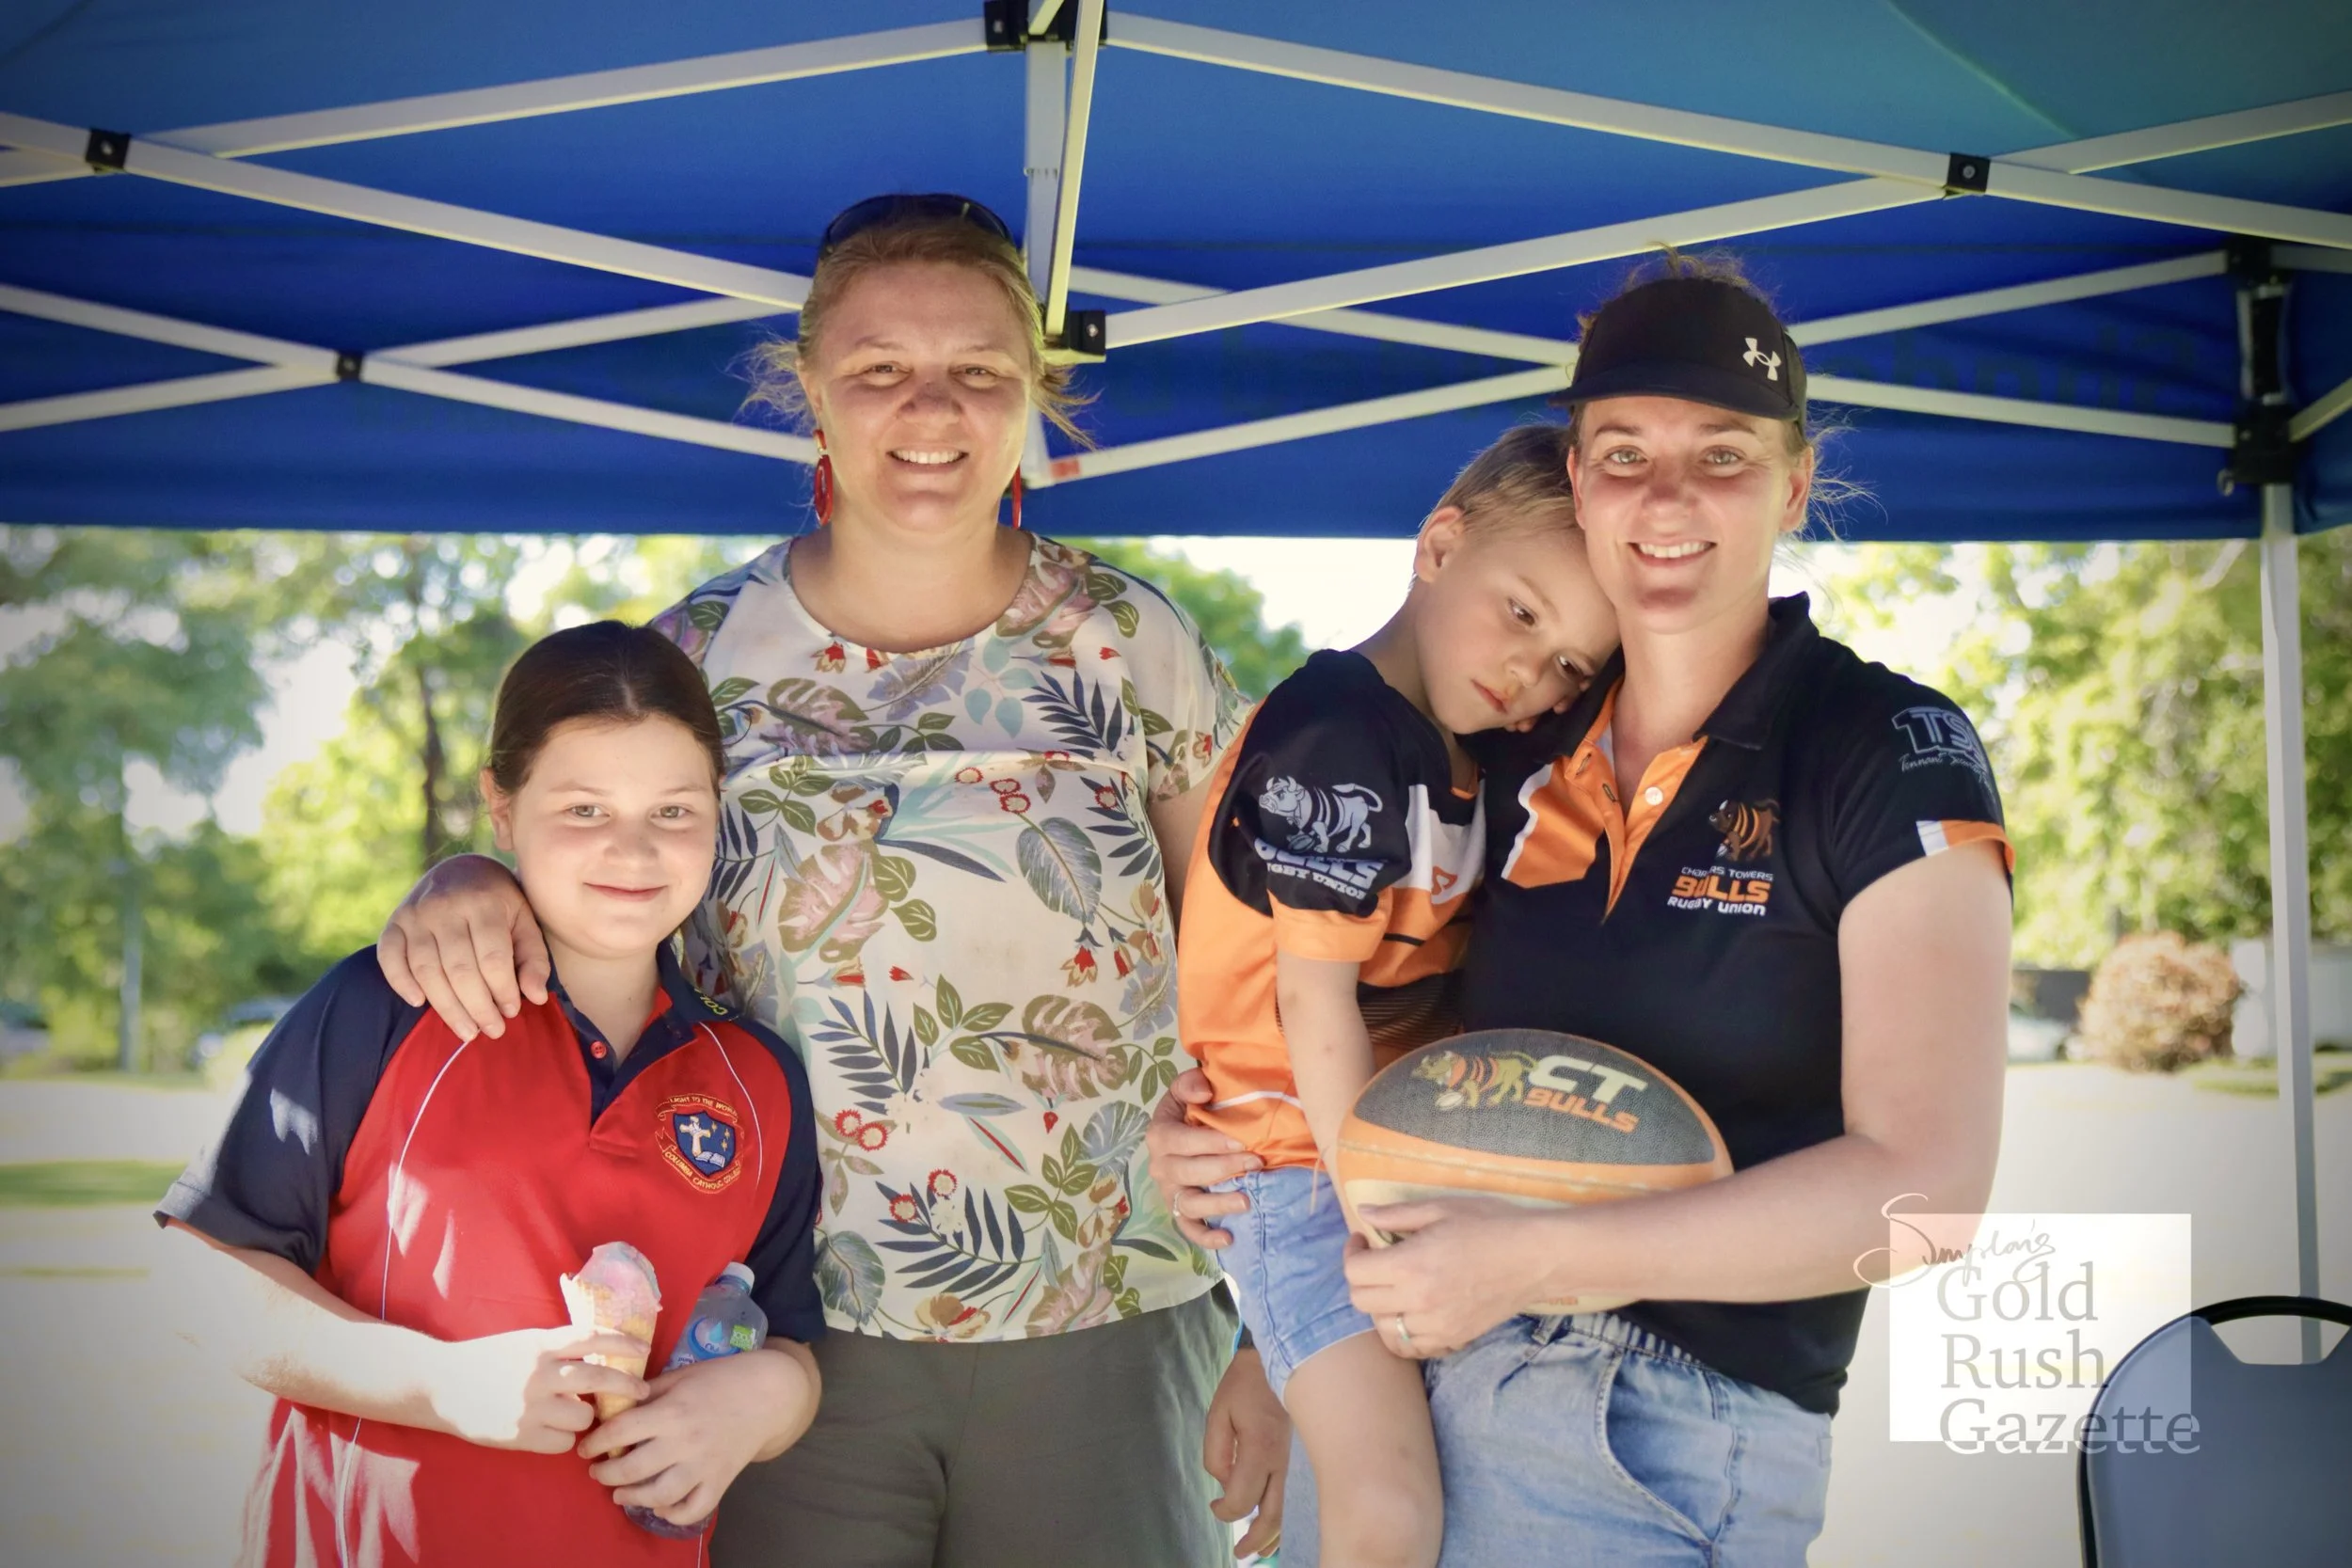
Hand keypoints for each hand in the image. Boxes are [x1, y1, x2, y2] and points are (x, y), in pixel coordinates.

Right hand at [378, 853, 547, 1039]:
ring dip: (446, 1007)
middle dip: (478, 1007)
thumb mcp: (525, 921)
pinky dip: (400, 983)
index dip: (503, 991)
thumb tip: (535, 998)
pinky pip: (390, 957)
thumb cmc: (500, 903)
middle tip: (492, 1031)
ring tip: (467, 1030)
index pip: (493, 959)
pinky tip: (418, 1003)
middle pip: (460, 970)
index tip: (512, 1012)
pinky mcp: (394, 922)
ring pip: (427, 970)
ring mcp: (415, 914)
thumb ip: (533, 958)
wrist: (461, 868)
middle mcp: (445, 906)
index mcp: (484, 902)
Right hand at [429, 1324, 650, 1452]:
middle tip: (641, 1391)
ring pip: (584, 1417)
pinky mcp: (520, 1436)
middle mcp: (539, 1374)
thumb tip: (605, 1355)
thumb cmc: (488, 1360)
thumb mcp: (525, 1342)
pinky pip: (562, 1443)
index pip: (592, 1337)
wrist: (441, 1385)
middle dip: (627, 1386)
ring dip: (586, 1417)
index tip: (643, 1348)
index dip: (622, 1341)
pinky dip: (563, 1438)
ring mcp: (530, 1407)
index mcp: (541, 1345)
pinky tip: (550, 1430)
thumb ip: (559, 1348)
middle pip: (598, 1379)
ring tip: (572, 1413)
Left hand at [579, 1347, 814, 1525]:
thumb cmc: (720, 1379)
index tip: (586, 1448)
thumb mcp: (680, 1376)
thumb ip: (648, 1392)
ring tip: (620, 1493)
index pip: (621, 1431)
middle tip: (598, 1472)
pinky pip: (694, 1508)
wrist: (768, 1393)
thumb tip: (613, 1404)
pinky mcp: (721, 1480)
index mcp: (672, 1411)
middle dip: (607, 1474)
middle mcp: (685, 1442)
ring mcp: (704, 1465)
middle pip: (633, 1469)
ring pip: (660, 1494)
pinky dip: (673, 1514)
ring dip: (633, 1498)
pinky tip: (660, 1506)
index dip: (596, 1441)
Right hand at [1145, 1069, 1259, 1250]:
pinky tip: (1229, 1238)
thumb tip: (1204, 1092)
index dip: (1209, 1143)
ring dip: (1217, 1204)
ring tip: (1246, 1202)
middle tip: (1255, 1164)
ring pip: (1188, 1205)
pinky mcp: (1180, 1212)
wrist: (1187, 1128)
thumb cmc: (1191, 1108)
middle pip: (1187, 1173)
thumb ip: (1190, 1083)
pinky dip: (1206, 1238)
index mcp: (1159, 1135)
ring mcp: (1170, 1192)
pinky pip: (1189, 1229)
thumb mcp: (1185, 1088)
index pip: (1180, 1141)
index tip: (1240, 1142)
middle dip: (1223, 1169)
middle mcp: (1161, 1167)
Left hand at [1203, 1347, 1288, 1559]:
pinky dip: (1281, 1517)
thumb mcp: (1218, 1412)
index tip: (1213, 1505)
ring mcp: (1291, 1461)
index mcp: (1259, 1449)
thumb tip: (1224, 1482)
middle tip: (1239, 1553)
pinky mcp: (1292, 1458)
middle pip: (1272, 1515)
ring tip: (1257, 1551)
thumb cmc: (1244, 1384)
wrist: (1282, 1359)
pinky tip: (1274, 1527)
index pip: (1242, 1498)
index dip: (1225, 1510)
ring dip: (1271, 1535)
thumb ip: (1216, 1452)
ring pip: (1286, 1509)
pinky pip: (1289, 1495)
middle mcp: (1280, 1461)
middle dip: (1255, 1540)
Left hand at [1344, 1199, 1554, 1359]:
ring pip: (1383, 1329)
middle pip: (1361, 1302)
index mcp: (1411, 1265)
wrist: (1537, 1257)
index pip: (1355, 1272)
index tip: (1363, 1241)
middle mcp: (1418, 1301)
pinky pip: (1412, 1347)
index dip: (1352, 1253)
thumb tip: (1362, 1212)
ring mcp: (1436, 1325)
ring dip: (1380, 1307)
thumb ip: (1396, 1214)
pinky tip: (1413, 1311)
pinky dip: (1404, 1332)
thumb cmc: (1490, 1224)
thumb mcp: (1441, 1208)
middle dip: (1361, 1279)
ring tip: (1394, 1287)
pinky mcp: (1453, 1338)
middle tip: (1376, 1261)